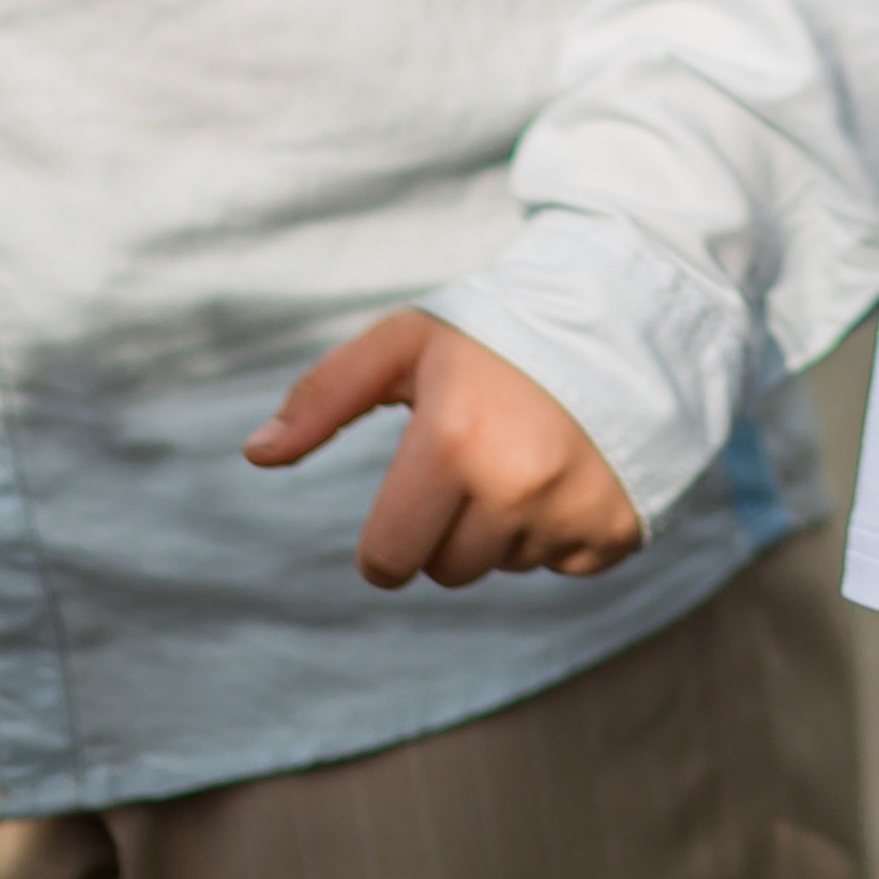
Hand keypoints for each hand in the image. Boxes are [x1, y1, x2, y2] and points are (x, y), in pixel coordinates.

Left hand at [245, 311, 642, 590]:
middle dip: (451, 524)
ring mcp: (573, 509)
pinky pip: (566, 564)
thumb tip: (256, 453)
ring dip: (507, 524)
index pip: (386, 561)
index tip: (414, 488)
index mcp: (451, 442)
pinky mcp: (620, 527)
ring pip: (506, 566)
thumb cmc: (497, 328)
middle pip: (447, 571)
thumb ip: (324, 397)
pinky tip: (573, 468)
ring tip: (533, 450)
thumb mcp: (405, 343)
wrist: (622, 308)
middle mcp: (515, 485)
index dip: (389, 534)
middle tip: (482, 454)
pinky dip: (561, 529)